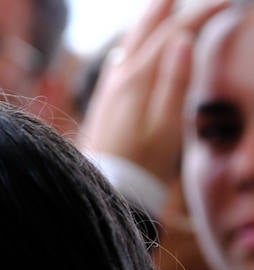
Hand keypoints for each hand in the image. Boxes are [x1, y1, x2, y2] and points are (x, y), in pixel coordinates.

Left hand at [77, 0, 232, 182]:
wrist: (102, 191)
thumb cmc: (140, 164)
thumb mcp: (166, 126)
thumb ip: (174, 82)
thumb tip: (182, 40)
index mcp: (137, 79)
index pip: (172, 33)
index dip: (200, 12)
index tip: (225, 0)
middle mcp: (118, 78)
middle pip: (145, 30)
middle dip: (167, 5)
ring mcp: (108, 91)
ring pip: (130, 44)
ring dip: (149, 22)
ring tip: (163, 4)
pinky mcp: (103, 105)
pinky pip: (119, 63)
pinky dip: (132, 47)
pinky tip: (130, 49)